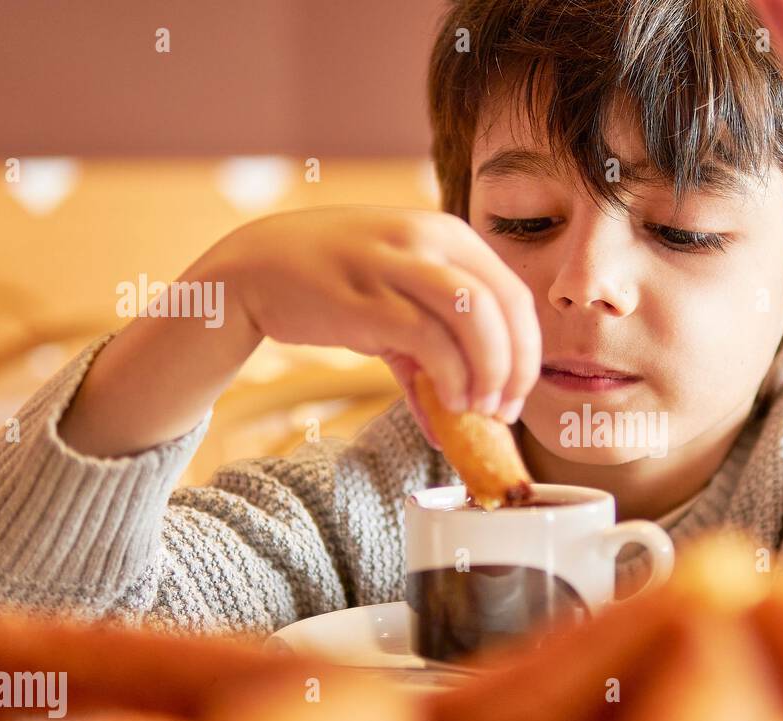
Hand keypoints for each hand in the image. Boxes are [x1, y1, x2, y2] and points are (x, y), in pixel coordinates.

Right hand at [206, 205, 541, 438]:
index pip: (515, 296)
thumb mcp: (395, 302)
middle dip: (516, 369)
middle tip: (503, 412)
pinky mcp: (368, 297)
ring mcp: (399, 265)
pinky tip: (447, 406)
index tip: (516, 396)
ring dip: (489, 374)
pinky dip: (451, 379)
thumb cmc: (335, 286)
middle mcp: (430, 240)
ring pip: (477, 319)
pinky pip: (431, 341)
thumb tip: (456, 423)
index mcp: (449, 235)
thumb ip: (432, 353)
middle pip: (506, 307)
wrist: (256, 266)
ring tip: (477, 411)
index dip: (527, 352)